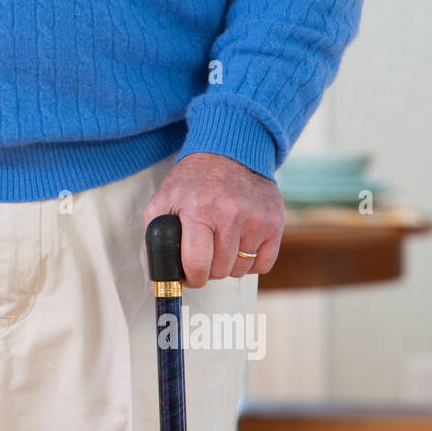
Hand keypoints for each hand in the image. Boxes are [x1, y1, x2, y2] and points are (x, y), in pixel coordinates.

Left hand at [143, 151, 283, 286]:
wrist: (229, 153)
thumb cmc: (194, 181)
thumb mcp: (164, 200)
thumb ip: (156, 234)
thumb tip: (161, 272)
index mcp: (198, 210)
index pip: (197, 264)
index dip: (191, 277)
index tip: (190, 276)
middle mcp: (230, 215)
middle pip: (219, 270)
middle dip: (208, 268)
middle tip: (204, 254)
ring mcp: (256, 219)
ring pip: (240, 270)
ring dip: (228, 264)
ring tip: (220, 243)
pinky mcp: (274, 222)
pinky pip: (263, 264)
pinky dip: (251, 262)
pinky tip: (240, 244)